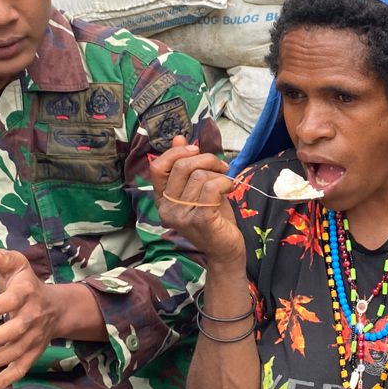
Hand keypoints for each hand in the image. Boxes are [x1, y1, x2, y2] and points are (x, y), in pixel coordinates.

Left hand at [0, 246, 59, 388]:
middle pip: (15, 332)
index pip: (12, 301)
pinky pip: (20, 370)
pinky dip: (3, 381)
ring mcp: (34, 339)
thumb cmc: (28, 285)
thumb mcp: (18, 266)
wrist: (58, 308)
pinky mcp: (33, 354)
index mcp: (27, 293)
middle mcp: (33, 317)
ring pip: (15, 354)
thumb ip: (2, 259)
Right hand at [149, 135, 244, 267]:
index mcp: (162, 200)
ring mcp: (182, 216)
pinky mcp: (200, 219)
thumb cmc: (213, 217)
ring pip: (199, 175)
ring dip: (218, 174)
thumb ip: (187, 166)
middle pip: (181, 166)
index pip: (157, 167)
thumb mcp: (198, 188)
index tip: (196, 149)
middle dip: (206, 158)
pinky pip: (212, 187)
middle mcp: (167, 208)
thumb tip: (179, 138)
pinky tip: (230, 188)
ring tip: (226, 182)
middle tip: (221, 166)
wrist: (225, 250)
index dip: (176, 152)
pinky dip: (225, 182)